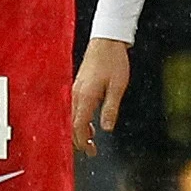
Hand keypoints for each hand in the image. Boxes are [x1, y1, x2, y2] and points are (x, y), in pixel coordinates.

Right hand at [71, 38, 131, 153]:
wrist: (106, 40)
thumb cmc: (113, 61)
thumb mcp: (117, 87)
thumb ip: (110, 109)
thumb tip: (106, 128)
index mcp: (85, 96)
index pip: (78, 126)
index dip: (82, 141)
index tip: (90, 151)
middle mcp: (76, 94)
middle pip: (72, 124)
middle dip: (79, 140)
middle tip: (91, 151)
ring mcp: (75, 89)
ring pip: (72, 116)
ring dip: (80, 130)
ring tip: (91, 140)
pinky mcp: (78, 85)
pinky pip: (75, 108)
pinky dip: (80, 119)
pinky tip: (89, 122)